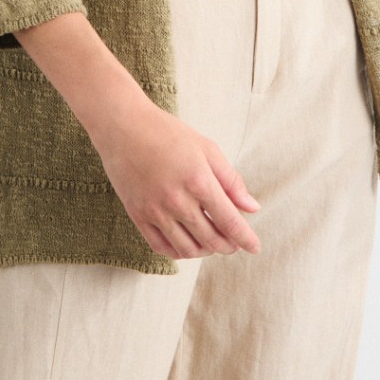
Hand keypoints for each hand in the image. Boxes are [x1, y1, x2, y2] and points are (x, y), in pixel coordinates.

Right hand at [90, 100, 262, 259]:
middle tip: (234, 244)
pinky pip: (161, 247)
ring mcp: (155, 211)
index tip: (255, 248)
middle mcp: (177, 200)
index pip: (229, 221)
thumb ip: (231, 181)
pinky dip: (179, 252)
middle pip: (210, 239)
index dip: (245, 239)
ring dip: (205, 251)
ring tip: (211, 243)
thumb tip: (252, 208)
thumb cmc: (168, 134)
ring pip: (187, 249)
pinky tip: (187, 244)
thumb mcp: (207, 149)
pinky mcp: (138, 216)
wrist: (124, 127)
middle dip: (227, 246)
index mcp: (199, 181)